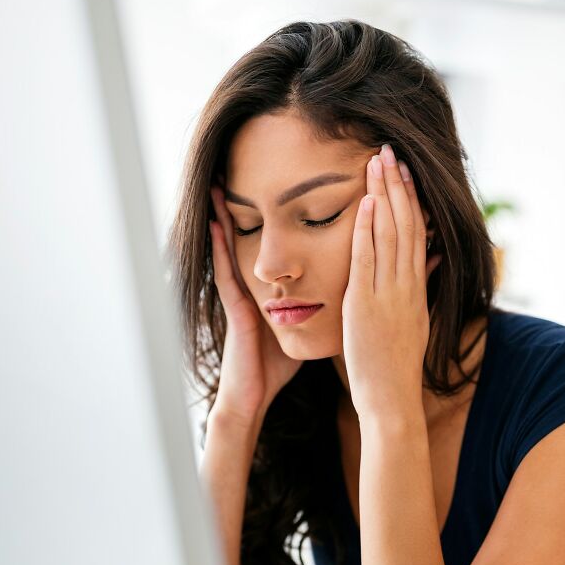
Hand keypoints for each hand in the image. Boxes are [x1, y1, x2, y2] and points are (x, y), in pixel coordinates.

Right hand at [208, 185, 303, 427]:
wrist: (256, 394)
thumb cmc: (278, 365)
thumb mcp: (304, 328)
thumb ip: (322, 309)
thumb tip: (350, 295)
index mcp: (276, 286)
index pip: (281, 243)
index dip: (286, 217)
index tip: (293, 186)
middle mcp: (256, 283)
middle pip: (257, 237)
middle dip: (255, 206)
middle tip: (251, 170)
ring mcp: (242, 292)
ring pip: (235, 245)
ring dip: (228, 216)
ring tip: (223, 183)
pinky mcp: (234, 305)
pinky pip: (224, 269)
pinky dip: (218, 246)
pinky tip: (214, 222)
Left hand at [341, 145, 441, 422]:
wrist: (392, 399)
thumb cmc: (394, 368)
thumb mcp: (412, 322)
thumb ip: (417, 288)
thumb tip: (428, 260)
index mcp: (415, 289)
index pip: (416, 234)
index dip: (410, 199)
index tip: (403, 171)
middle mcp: (406, 286)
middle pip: (406, 225)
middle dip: (398, 186)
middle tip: (390, 150)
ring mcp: (388, 294)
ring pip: (389, 235)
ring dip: (382, 195)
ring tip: (377, 162)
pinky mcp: (366, 305)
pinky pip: (367, 260)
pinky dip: (365, 230)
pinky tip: (362, 203)